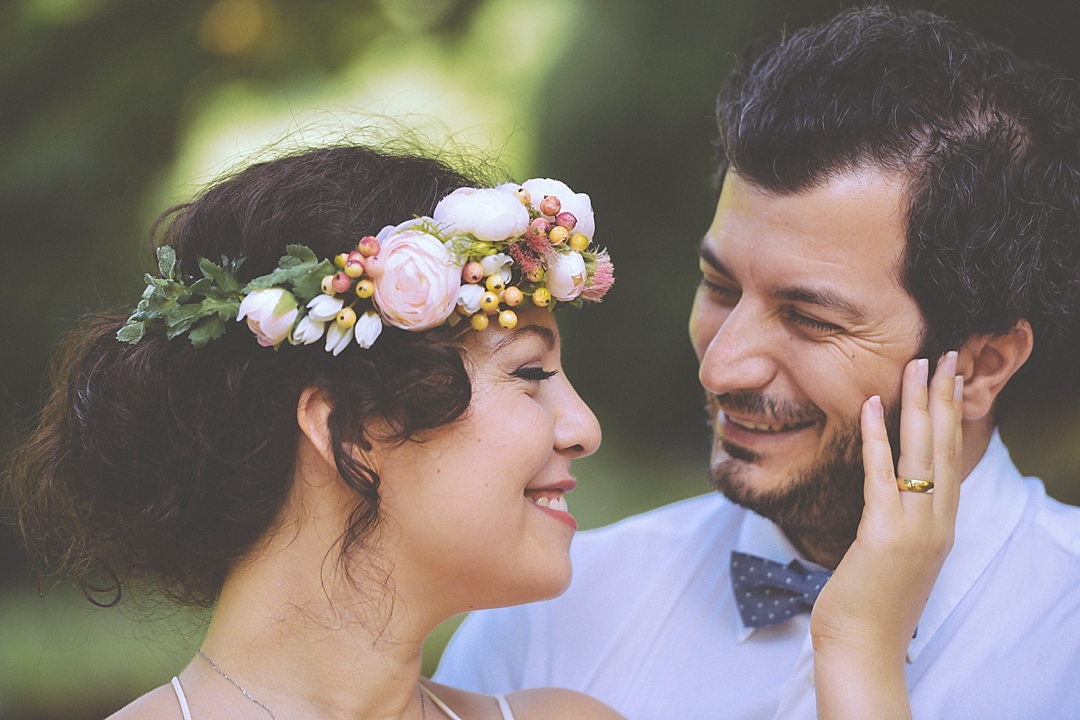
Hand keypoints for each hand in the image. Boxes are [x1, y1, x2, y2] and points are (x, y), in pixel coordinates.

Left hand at [811, 352, 962, 719]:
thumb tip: (891, 492)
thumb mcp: (895, 556)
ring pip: (921, 454)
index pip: (951, 459)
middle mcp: (937, 523)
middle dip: (943, 397)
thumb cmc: (872, 604)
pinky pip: (882, 476)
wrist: (864, 649)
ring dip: (917, 405)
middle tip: (942, 353)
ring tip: (915, 364)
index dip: (951, 415)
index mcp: (941, 526)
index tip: (949, 378)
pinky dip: (876, 438)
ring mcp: (915, 529)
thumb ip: (900, 521)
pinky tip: (869, 405)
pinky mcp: (884, 535)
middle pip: (945, 447)